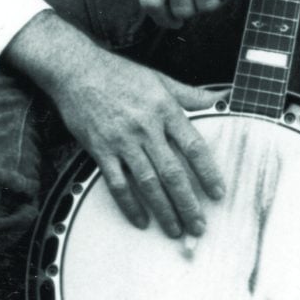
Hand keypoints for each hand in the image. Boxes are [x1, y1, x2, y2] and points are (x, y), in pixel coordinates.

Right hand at [4, 15, 223, 236]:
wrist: (77, 70)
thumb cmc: (120, 74)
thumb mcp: (160, 79)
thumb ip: (191, 94)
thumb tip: (221, 97)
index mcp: (165, 109)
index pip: (193, 146)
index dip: (207, 172)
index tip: (218, 193)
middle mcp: (146, 127)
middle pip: (172, 172)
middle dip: (188, 202)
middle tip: (199, 226)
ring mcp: (122, 141)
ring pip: (147, 183)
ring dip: (163, 209)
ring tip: (175, 229)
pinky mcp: (100, 150)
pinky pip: (117, 183)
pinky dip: (130, 205)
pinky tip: (141, 220)